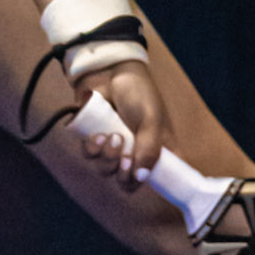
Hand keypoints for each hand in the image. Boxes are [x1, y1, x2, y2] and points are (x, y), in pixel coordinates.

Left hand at [74, 60, 167, 188]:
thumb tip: (141, 178)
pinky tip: (97, 134)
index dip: (157, 184)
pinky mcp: (95, 139)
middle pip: (129, 182)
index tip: (148, 181)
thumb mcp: (151, 120)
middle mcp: (137, 151)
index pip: (164, 177)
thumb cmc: (138, 92)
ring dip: (107, 159)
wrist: (109, 70)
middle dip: (123, 175)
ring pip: (107, 171)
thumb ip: (148, 150)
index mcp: (159, 149)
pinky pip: (90, 157)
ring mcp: (115, 146)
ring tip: (111, 137)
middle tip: (124, 158)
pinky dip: (92, 149)